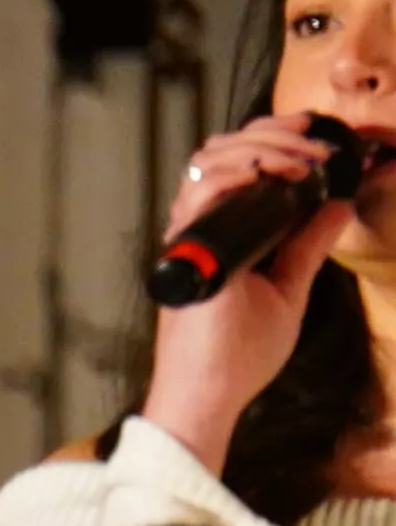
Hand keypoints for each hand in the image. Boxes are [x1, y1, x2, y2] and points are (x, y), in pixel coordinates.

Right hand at [144, 111, 364, 471]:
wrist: (210, 393)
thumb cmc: (237, 355)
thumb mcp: (288, 289)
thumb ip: (308, 247)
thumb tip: (338, 206)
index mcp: (221, 236)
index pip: (236, 166)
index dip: (272, 140)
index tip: (313, 136)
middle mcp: (200, 231)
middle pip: (220, 152)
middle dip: (270, 133)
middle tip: (311, 138)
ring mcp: (190, 238)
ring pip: (208, 161)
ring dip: (260, 148)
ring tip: (300, 161)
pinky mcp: (187, 251)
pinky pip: (200, 193)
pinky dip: (234, 173)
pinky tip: (269, 176)